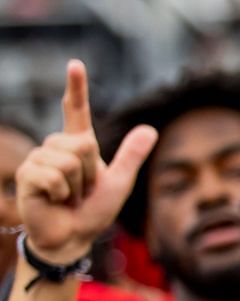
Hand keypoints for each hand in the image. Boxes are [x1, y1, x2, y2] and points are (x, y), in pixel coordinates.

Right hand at [15, 61, 155, 263]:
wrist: (72, 236)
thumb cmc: (93, 211)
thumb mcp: (119, 183)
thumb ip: (131, 156)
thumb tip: (150, 129)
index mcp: (78, 145)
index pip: (75, 111)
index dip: (76, 88)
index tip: (75, 64)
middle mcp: (56, 147)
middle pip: (84, 145)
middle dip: (91, 173)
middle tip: (82, 191)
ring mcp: (38, 160)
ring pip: (69, 160)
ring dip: (77, 186)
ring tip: (69, 197)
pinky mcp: (27, 175)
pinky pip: (54, 176)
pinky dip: (63, 194)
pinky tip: (56, 201)